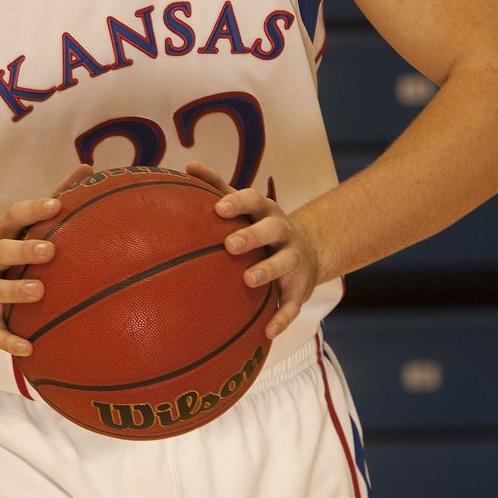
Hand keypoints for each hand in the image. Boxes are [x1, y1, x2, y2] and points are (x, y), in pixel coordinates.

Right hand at [0, 163, 91, 355]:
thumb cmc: (12, 261)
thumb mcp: (25, 232)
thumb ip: (55, 201)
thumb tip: (89, 167)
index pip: (11, 217)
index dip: (31, 210)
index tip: (55, 204)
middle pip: (0, 251)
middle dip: (23, 249)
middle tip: (50, 250)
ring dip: (15, 291)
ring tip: (38, 292)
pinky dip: (10, 342)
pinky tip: (30, 348)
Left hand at [185, 161, 319, 340]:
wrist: (308, 251)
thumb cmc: (260, 226)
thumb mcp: (246, 207)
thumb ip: (218, 187)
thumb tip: (188, 165)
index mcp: (265, 211)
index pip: (253, 199)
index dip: (237, 202)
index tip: (217, 209)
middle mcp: (283, 232)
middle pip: (272, 229)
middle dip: (253, 235)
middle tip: (229, 244)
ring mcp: (295, 259)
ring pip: (285, 263)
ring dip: (269, 270)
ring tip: (249, 281)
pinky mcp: (301, 288)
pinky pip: (294, 304)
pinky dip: (283, 317)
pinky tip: (268, 332)